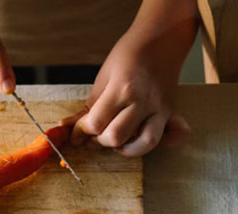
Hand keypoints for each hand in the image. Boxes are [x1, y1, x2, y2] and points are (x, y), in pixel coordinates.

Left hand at [63, 1, 195, 156]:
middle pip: (116, 137)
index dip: (81, 132)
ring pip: (144, 144)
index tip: (77, 133)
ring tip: (117, 141)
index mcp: (122, 88)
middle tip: (95, 135)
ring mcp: (160, 109)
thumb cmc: (130, 54)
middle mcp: (143, 102)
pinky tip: (140, 140)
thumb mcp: (104, 76)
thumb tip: (67, 127)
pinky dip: (155, 145)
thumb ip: (88, 106)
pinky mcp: (170, 114)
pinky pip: (167, 139)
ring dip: (126, 149)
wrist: (160, 41)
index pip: (96, 123)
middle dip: (100, 141)